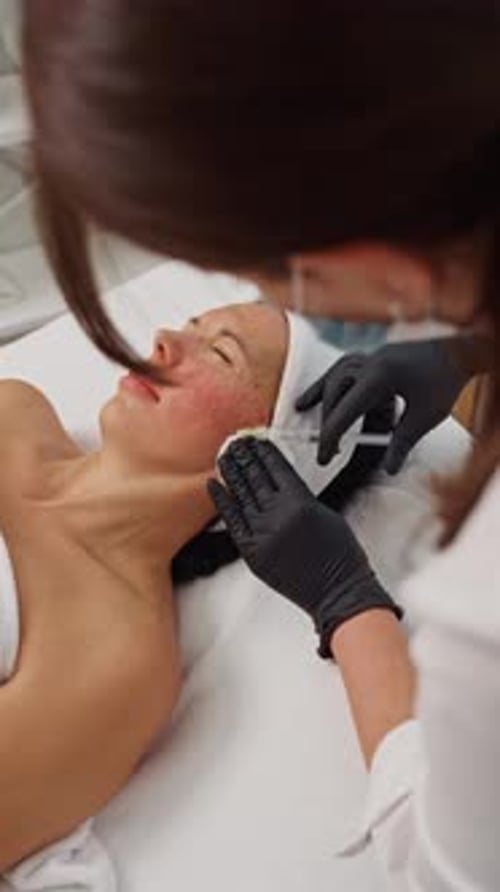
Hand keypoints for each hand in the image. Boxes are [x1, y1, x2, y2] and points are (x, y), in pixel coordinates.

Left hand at [208, 436, 400, 656]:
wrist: (338, 592)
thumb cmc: (341, 557)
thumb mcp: (326, 514)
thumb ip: (301, 497)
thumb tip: (281, 483)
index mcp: (301, 502)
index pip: (276, 468)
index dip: (264, 452)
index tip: (256, 440)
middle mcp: (279, 515)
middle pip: (256, 478)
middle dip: (246, 457)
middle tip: (237, 443)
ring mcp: (263, 534)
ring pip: (242, 495)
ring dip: (232, 473)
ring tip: (224, 456)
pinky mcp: (252, 552)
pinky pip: (232, 521)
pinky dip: (222, 500)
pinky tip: (214, 484)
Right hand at [296, 336, 477, 473]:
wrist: (458, 352)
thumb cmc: (445, 381)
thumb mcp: (426, 417)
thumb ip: (403, 443)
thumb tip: (388, 469)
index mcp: (380, 376)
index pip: (345, 410)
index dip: (331, 437)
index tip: (324, 458)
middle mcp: (369, 362)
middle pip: (335, 393)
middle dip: (328, 423)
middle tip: (328, 451)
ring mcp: (369, 356)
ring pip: (334, 376)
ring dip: (321, 397)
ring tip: (302, 411)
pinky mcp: (372, 356)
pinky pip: (341, 368)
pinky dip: (327, 382)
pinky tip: (313, 396)